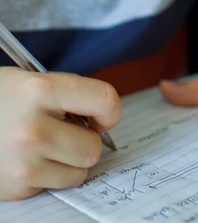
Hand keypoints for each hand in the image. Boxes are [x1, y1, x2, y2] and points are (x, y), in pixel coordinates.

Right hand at [0, 68, 120, 199]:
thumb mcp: (30, 81)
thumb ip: (67, 95)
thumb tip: (103, 117)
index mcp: (39, 90)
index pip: (104, 100)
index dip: (109, 110)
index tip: (101, 115)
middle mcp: (32, 128)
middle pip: (93, 147)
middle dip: (86, 140)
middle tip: (68, 131)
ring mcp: (23, 162)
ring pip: (79, 171)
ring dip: (70, 160)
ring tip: (47, 144)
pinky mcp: (17, 187)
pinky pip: (55, 184)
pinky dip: (49, 174)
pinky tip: (29, 158)